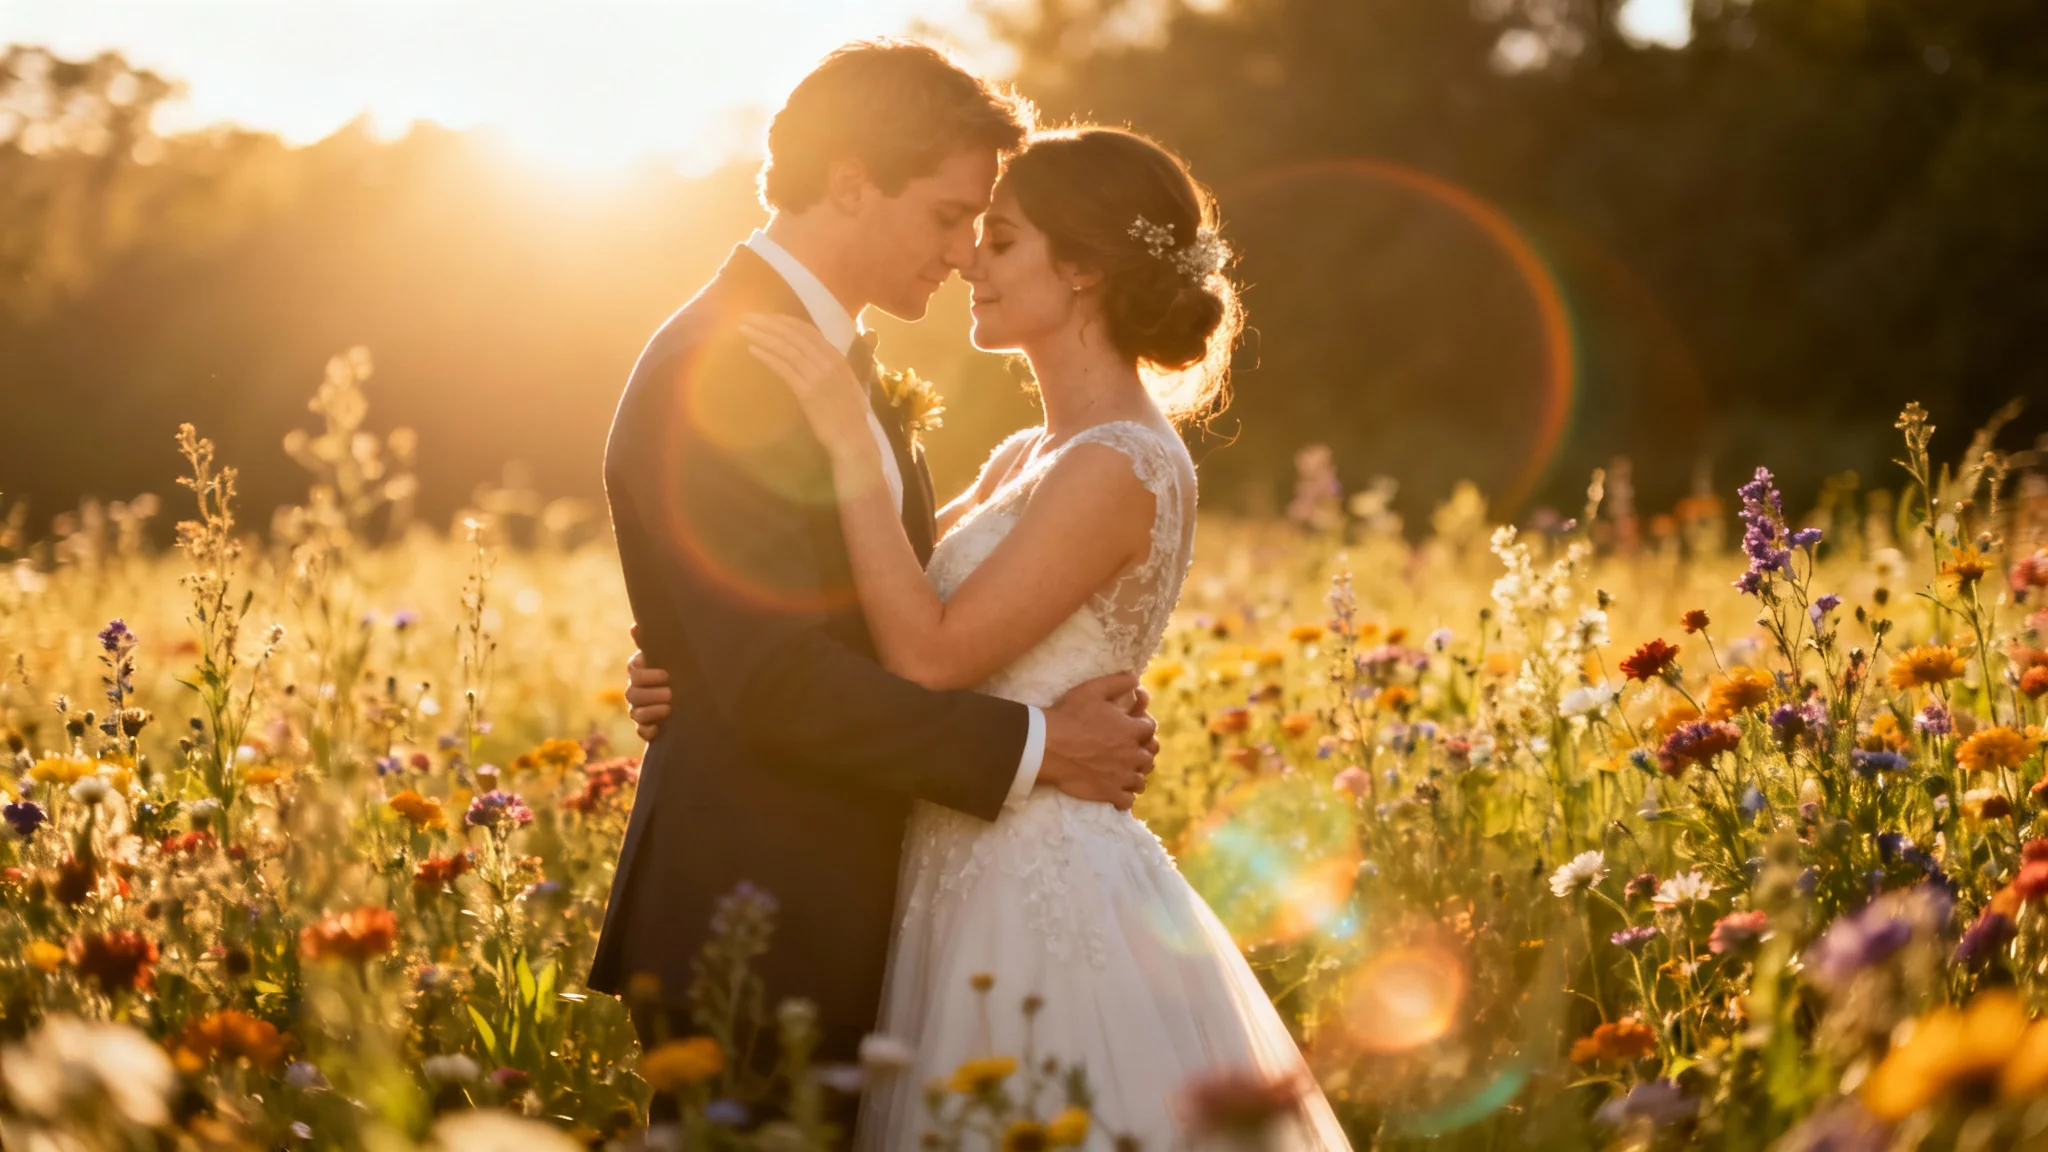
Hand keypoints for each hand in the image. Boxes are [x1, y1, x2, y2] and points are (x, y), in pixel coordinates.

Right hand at [624, 632, 673, 741]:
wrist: (695, 702)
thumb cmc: (681, 673)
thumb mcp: (673, 657)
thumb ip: (654, 642)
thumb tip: (634, 626)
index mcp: (641, 670)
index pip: (634, 668)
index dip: (646, 672)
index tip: (666, 673)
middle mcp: (636, 690)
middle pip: (632, 692)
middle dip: (650, 693)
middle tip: (670, 692)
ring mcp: (639, 710)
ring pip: (635, 712)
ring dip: (650, 711)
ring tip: (669, 708)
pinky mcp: (646, 728)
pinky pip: (641, 731)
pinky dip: (648, 730)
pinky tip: (658, 729)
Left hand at [739, 314, 878, 469]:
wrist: (852, 439)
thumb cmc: (849, 416)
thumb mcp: (846, 385)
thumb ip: (832, 368)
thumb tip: (814, 358)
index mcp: (838, 358)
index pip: (808, 331)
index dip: (785, 322)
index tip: (768, 318)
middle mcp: (828, 362)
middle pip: (793, 335)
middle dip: (768, 323)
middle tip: (748, 317)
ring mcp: (818, 376)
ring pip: (786, 348)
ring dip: (762, 335)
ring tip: (743, 329)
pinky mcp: (807, 392)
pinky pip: (783, 368)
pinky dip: (767, 356)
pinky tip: (752, 349)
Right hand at [1038, 672, 1157, 809]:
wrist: (1047, 746)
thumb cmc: (1069, 716)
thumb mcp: (1093, 689)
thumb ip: (1119, 682)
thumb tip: (1136, 678)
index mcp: (1131, 730)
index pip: (1150, 729)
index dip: (1143, 727)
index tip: (1133, 728)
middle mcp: (1131, 754)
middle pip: (1149, 757)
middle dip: (1142, 752)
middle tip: (1129, 751)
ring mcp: (1121, 776)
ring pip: (1140, 780)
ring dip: (1135, 775)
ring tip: (1124, 772)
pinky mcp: (1109, 793)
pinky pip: (1127, 800)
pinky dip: (1125, 796)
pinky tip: (1115, 791)